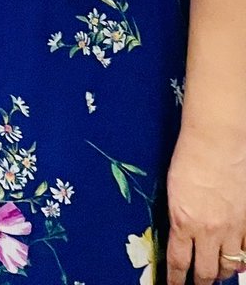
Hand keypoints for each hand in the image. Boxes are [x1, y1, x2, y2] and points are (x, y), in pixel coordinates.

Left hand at [166, 127, 245, 282]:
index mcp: (183, 221)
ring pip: (229, 265)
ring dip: (221, 272)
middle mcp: (208, 230)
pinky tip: (239, 262)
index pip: (178, 262)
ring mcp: (233, 228)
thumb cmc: (189, 157)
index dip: (175, 279)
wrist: (216, 142)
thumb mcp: (173, 190)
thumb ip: (178, 215)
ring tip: (215, 275)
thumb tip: (181, 233)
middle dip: (200, 282)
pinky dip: (243, 260)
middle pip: (205, 271)